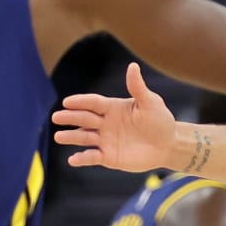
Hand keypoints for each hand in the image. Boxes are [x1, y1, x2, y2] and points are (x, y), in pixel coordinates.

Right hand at [53, 63, 175, 172]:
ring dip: (72, 137)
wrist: (168, 145)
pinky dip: (82, 158)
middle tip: (56, 117)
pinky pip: (93, 157)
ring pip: (85, 137)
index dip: (80, 102)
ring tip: (58, 136)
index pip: (93, 103)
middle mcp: (105, 123)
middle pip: (85, 119)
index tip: (67, 102)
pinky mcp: (109, 157)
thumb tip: (132, 66)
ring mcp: (105, 140)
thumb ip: (138, 87)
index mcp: (113, 107)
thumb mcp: (150, 103)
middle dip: (71, 118)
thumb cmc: (160, 121)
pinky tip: (72, 160)